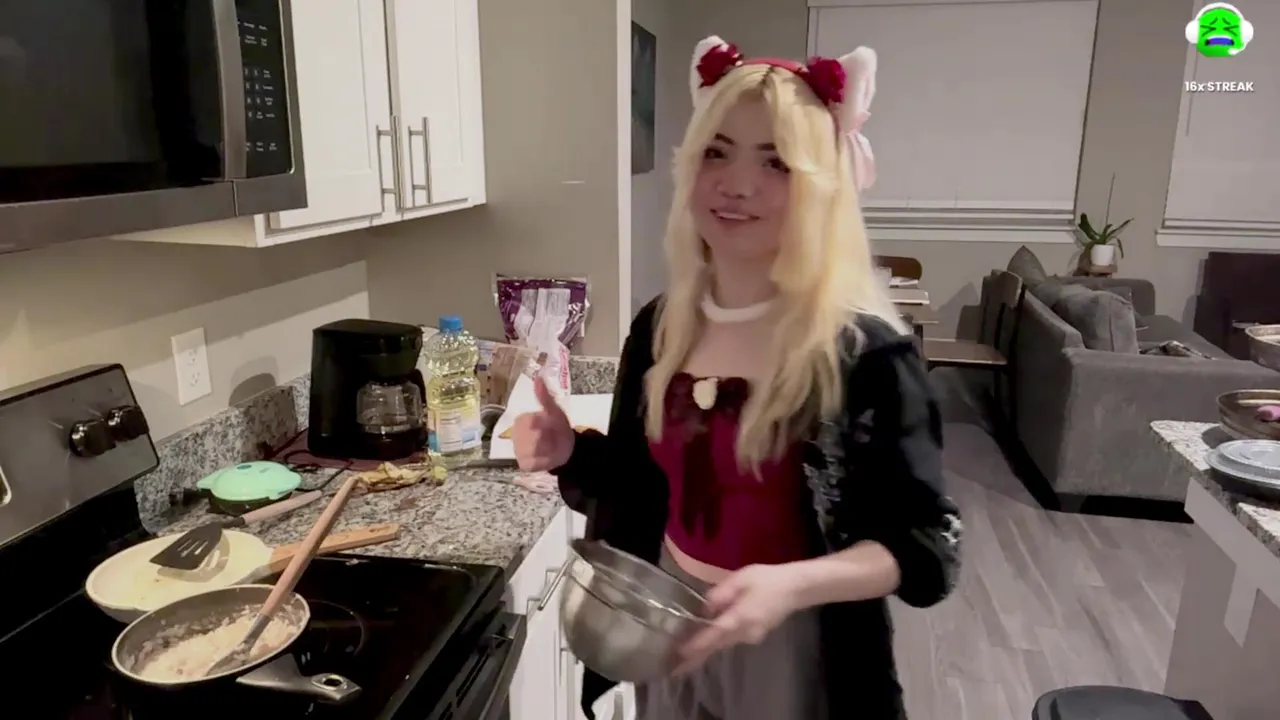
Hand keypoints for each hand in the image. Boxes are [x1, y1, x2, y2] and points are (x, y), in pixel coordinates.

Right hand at [511, 375, 574, 470]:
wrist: (567, 447)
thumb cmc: (558, 426)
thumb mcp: (554, 410)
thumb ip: (545, 396)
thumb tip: (538, 378)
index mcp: (521, 420)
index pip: (530, 422)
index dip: (544, 424)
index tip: (551, 424)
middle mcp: (515, 435)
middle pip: (531, 438)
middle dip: (547, 438)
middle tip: (553, 436)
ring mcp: (517, 450)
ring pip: (532, 451)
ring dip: (546, 451)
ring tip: (551, 447)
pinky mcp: (523, 464)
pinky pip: (532, 463)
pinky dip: (542, 462)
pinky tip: (546, 458)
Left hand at [673, 563, 803, 673]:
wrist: (795, 588)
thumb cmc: (767, 579)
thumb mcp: (740, 579)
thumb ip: (719, 594)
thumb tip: (703, 609)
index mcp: (740, 617)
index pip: (714, 634)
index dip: (696, 645)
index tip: (680, 655)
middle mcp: (745, 633)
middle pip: (715, 646)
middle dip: (695, 658)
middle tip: (674, 670)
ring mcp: (751, 637)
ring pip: (723, 645)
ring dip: (704, 651)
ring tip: (683, 659)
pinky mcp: (754, 635)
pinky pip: (731, 640)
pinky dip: (716, 642)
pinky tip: (706, 641)